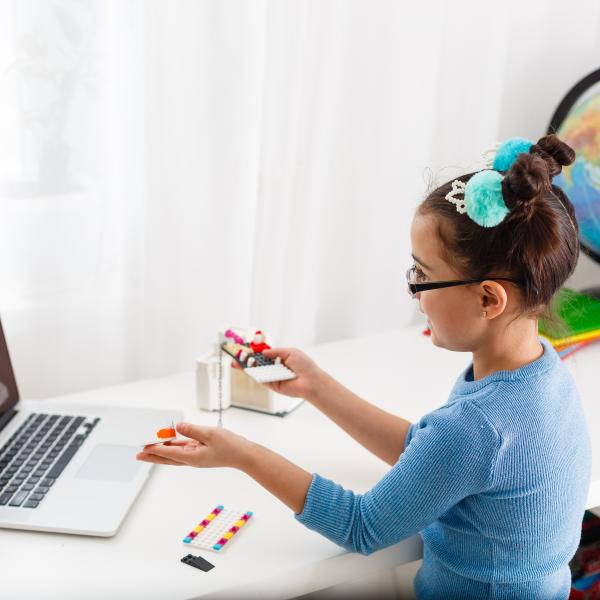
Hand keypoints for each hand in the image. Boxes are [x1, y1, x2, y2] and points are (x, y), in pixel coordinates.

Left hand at [136, 422, 253, 469]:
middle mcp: (192, 459)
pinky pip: (184, 450)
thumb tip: (178, 427)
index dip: (156, 449)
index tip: (144, 447)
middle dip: (153, 455)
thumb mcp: (209, 434)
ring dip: (162, 451)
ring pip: (175, 454)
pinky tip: (170, 442)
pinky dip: (175, 447)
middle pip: (168, 458)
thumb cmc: (230, 446)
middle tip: (139, 455)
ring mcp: (197, 457)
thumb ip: (192, 430)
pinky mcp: (202, 453)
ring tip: (150, 448)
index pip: (169, 453)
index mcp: (192, 457)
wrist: (244, 455)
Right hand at [232, 347, 326, 398]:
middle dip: (245, 360)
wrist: (311, 380)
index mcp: (280, 359)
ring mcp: (273, 377)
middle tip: (234, 356)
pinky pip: (261, 379)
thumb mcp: (290, 352)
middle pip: (257, 363)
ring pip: (256, 371)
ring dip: (246, 367)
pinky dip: (253, 374)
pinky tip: (246, 369)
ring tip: (235, 362)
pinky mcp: (272, 385)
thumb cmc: (304, 365)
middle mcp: (275, 368)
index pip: (263, 355)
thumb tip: (263, 352)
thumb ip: (275, 352)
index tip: (243, 349)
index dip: (253, 352)